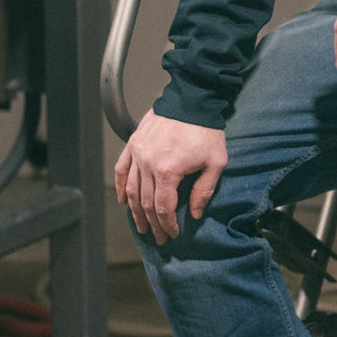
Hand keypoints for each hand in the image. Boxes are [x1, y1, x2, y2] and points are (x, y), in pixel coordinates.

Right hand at [114, 110, 226, 243]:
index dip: (167, 224)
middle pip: (146, 203)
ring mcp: (138, 153)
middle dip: (153, 223)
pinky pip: (122, 169)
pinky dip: (121, 187)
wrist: (192, 99)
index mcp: (168, 171)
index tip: (173, 234)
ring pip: (132, 190)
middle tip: (158, 236)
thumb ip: (204, 190)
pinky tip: (124, 201)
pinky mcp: (134, 143)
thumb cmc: (206, 129)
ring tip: (141, 225)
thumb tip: (195, 213)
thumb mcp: (216, 162)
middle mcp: (148, 164)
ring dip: (135, 211)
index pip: (163, 208)